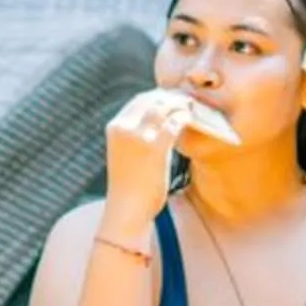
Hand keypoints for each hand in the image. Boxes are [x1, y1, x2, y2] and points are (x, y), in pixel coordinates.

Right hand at [100, 88, 194, 232]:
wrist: (126, 209)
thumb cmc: (128, 184)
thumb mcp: (124, 152)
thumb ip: (134, 134)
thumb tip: (157, 119)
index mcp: (114, 127)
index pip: (138, 100)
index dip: (158, 96)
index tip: (171, 98)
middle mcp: (124, 127)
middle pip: (152, 100)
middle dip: (171, 97)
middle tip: (186, 100)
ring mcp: (139, 136)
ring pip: (164, 108)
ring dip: (180, 104)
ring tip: (191, 106)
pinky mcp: (155, 147)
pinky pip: (174, 123)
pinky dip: (184, 117)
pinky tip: (190, 119)